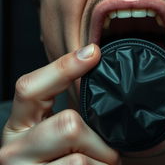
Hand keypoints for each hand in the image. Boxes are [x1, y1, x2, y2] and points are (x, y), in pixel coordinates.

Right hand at [0, 44, 119, 164]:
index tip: (93, 52)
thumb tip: (94, 60)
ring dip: (102, 160)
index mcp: (20, 122)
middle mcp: (15, 148)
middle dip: (97, 136)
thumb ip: (69, 104)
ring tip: (100, 162)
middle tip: (107, 145)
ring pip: (80, 159)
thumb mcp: (55, 128)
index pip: (31, 87)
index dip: (63, 67)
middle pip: (68, 125)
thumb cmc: (59, 155)